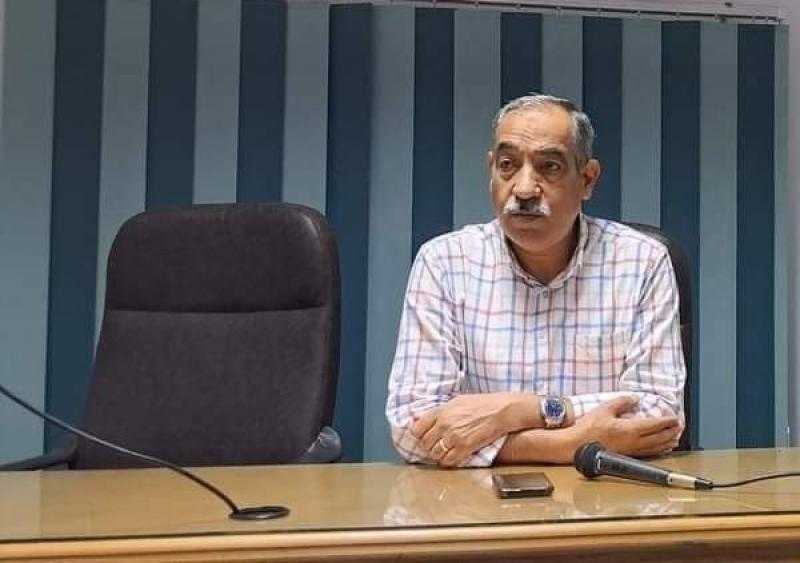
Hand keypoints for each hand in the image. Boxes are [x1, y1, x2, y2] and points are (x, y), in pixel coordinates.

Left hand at [411, 393, 536, 467]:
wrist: (502, 410)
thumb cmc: (482, 403)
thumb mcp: (457, 401)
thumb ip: (441, 411)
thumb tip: (426, 419)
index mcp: (441, 411)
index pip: (417, 428)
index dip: (419, 435)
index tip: (423, 436)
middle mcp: (445, 424)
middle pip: (425, 443)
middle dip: (429, 446)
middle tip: (435, 446)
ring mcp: (454, 437)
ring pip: (435, 454)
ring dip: (438, 455)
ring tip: (444, 452)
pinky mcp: (465, 448)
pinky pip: (449, 461)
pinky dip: (449, 461)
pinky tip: (453, 457)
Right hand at [572, 396, 680, 457]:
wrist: (578, 445)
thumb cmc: (589, 428)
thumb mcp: (604, 409)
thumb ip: (621, 402)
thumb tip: (634, 398)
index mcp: (630, 429)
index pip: (654, 425)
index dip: (666, 421)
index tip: (675, 418)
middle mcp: (634, 441)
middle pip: (659, 437)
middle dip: (671, 431)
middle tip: (679, 426)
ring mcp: (631, 450)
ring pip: (656, 447)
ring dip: (668, 442)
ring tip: (676, 437)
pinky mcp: (627, 455)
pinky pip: (649, 453)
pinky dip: (659, 450)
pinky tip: (661, 448)